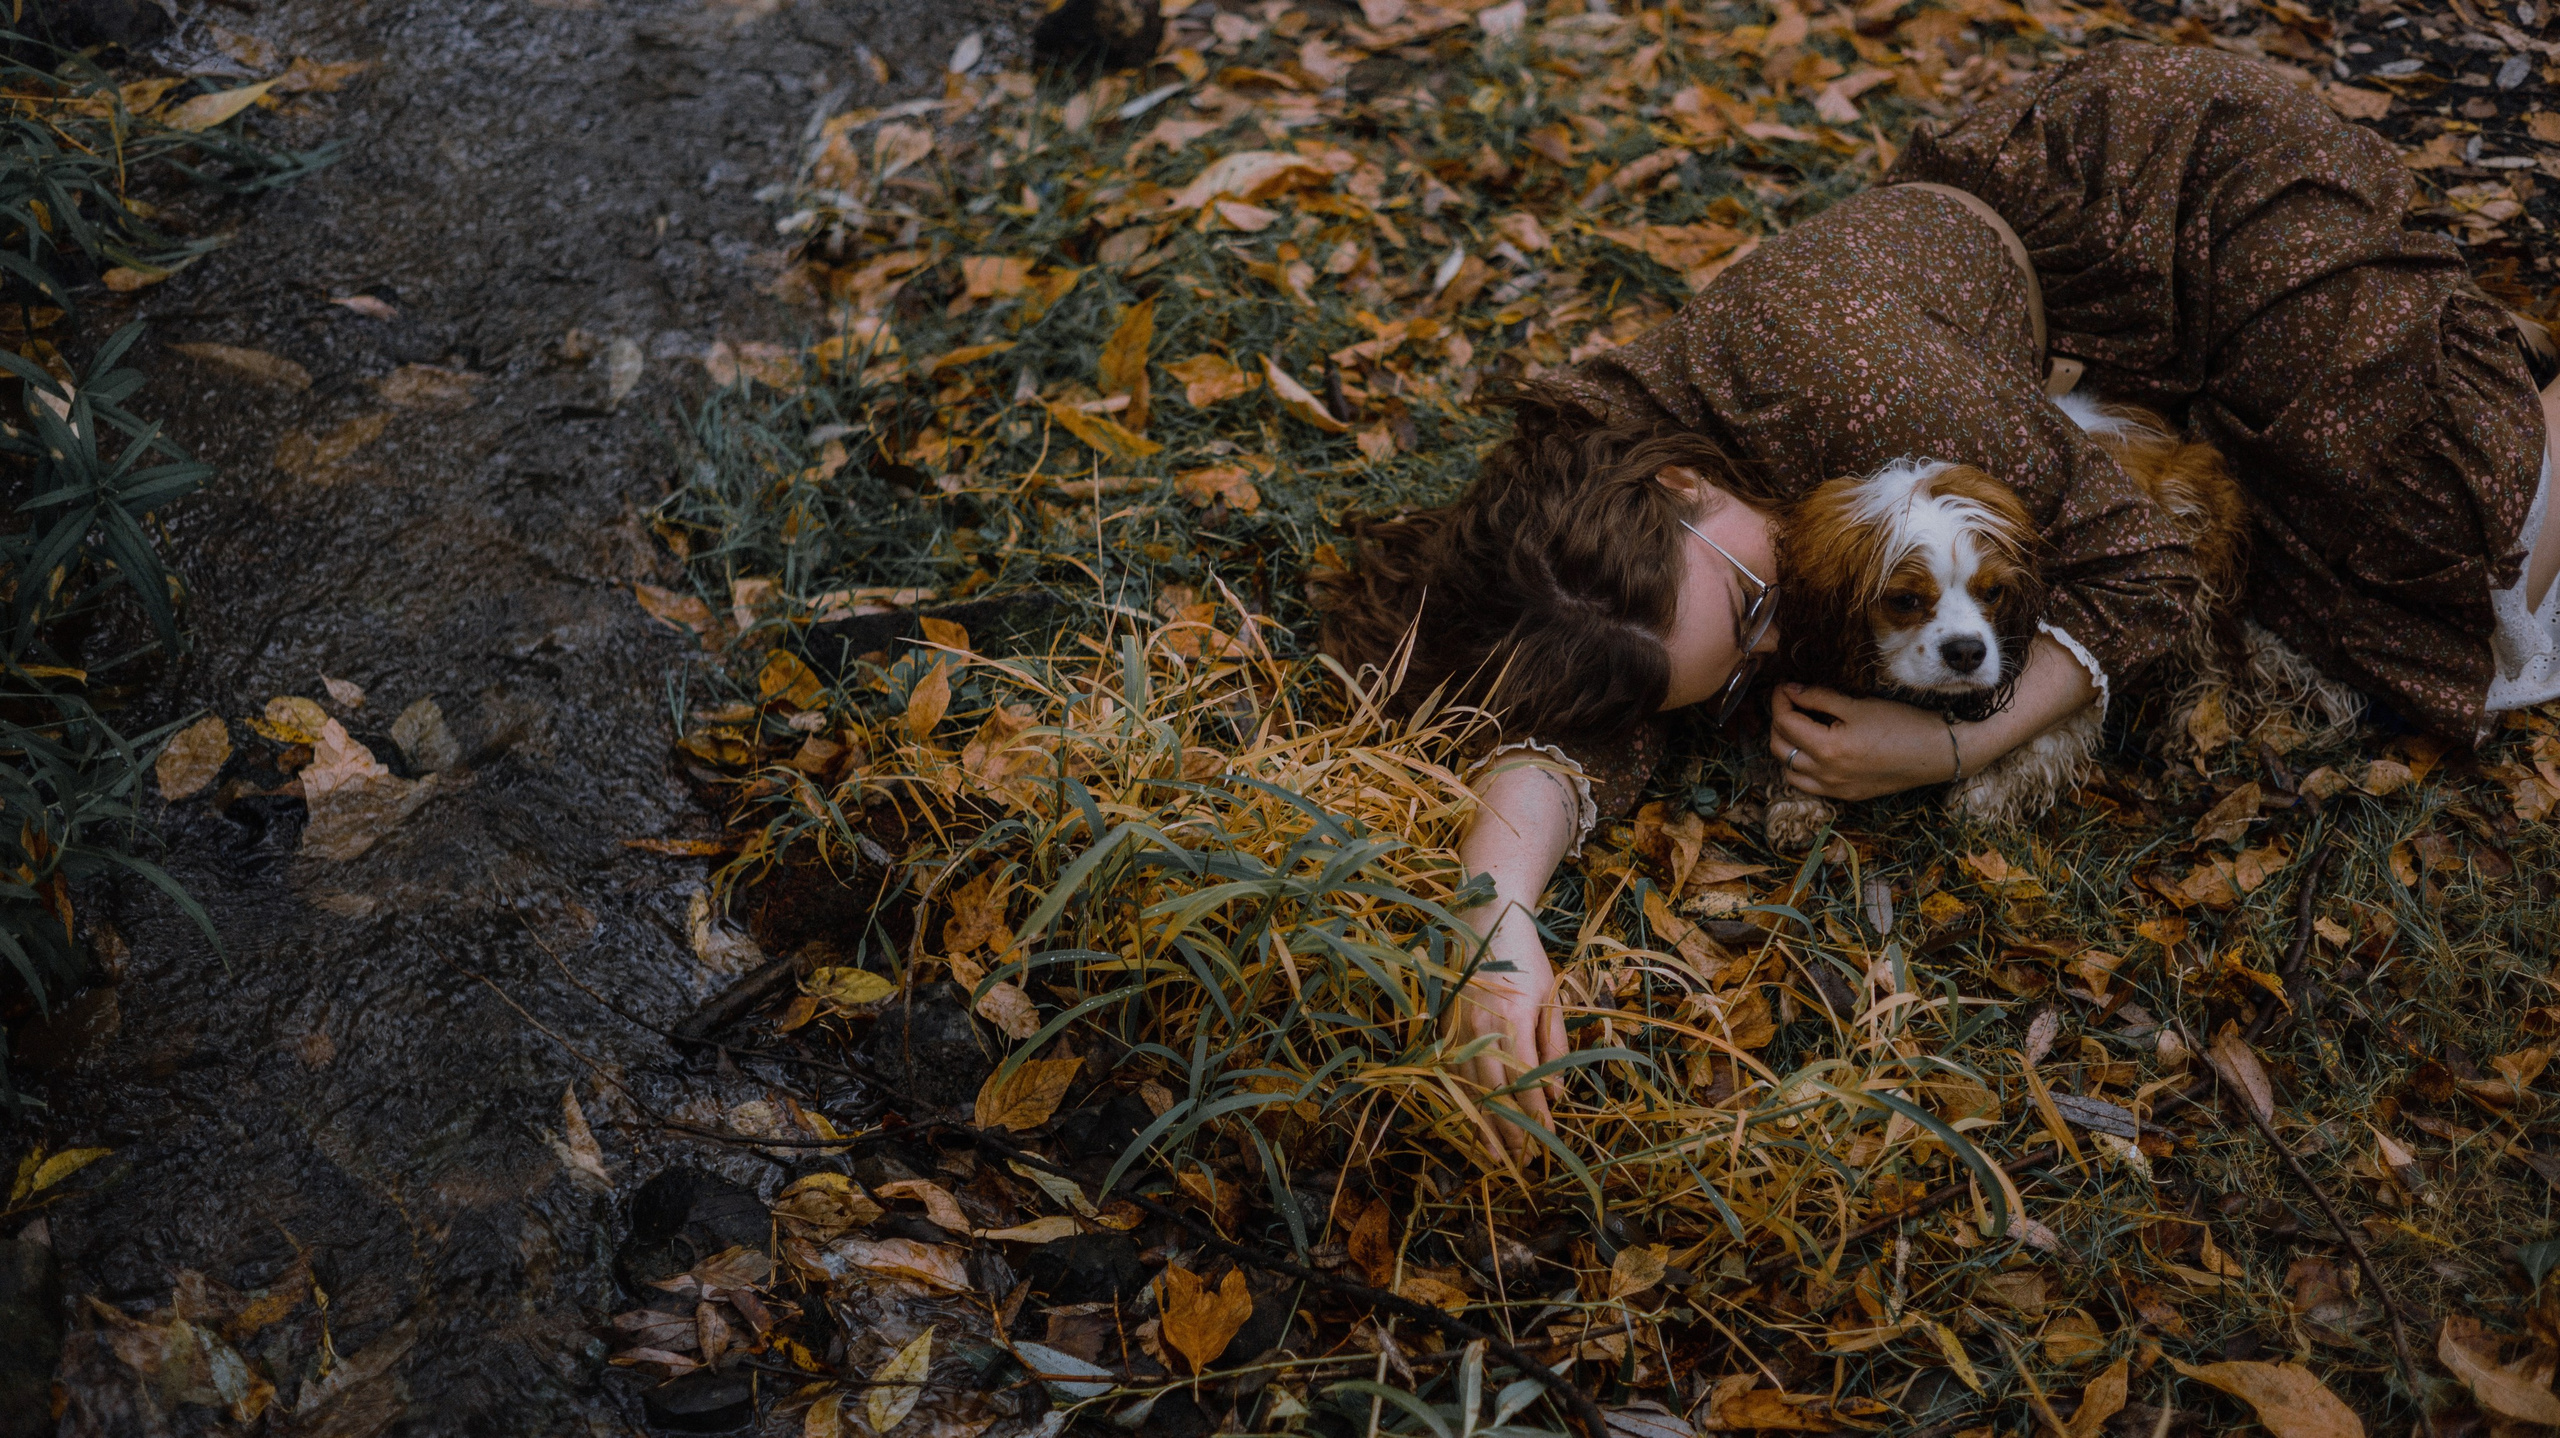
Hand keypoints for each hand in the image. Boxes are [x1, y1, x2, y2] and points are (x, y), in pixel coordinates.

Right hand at [1447, 921, 1566, 1159]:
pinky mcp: (1445, 1028)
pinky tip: (1470, 1123)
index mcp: (1512, 1021)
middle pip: (1494, 1094)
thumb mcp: (1551, 998)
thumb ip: (1554, 1045)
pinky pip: (1453, 1076)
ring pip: (1470, 1090)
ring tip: (1495, 1156)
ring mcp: (1458, 1030)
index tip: (1547, 1140)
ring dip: (1483, 1125)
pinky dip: (1463, 1103)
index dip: (1535, 1115)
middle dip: (1509, 1131)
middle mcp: (1480, 1030)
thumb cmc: (1527, 959)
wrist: (1485, 922)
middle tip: (1523, 1161)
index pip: (1525, 1083)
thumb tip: (1557, 1092)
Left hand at [1768, 683, 1959, 800]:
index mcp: (1827, 749)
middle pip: (1780, 748)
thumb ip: (1819, 697)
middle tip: (1789, 702)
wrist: (1937, 753)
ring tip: (1799, 726)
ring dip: (1786, 747)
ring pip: (1789, 771)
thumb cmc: (1902, 724)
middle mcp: (1826, 774)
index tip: (1784, 686)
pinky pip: (1808, 785)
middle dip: (1778, 722)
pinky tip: (1812, 751)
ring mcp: (1835, 789)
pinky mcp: (1846, 796)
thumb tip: (1790, 690)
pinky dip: (1800, 768)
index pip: (1785, 722)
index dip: (1779, 700)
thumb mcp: (1858, 705)